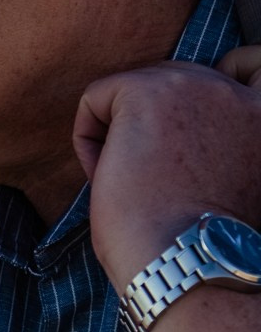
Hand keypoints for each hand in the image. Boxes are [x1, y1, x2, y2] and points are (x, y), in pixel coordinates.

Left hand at [73, 58, 260, 289]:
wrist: (187, 265)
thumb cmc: (201, 247)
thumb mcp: (236, 182)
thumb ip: (222, 142)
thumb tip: (169, 132)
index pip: (252, 66)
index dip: (217, 86)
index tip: (187, 132)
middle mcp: (239, 96)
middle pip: (176, 82)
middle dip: (153, 123)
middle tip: (152, 184)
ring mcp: (195, 87)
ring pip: (136, 89)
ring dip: (123, 133)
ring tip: (133, 184)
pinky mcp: (148, 93)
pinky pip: (98, 97)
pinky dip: (88, 138)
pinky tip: (107, 176)